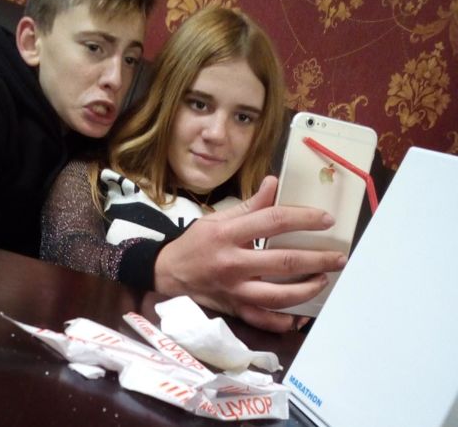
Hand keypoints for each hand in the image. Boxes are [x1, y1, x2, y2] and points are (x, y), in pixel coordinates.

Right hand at [153, 176, 346, 332]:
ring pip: (279, 295)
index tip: (326, 220)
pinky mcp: (234, 308)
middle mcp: (233, 263)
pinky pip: (263, 320)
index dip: (303, 219)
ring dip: (308, 289)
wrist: (167, 274)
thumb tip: (274, 183)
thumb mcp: (217, 218)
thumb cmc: (194, 243)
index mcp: (228, 234)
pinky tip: (300, 315)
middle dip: (318, 259)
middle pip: (284, 261)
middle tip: (338, 256)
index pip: (273, 222)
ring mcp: (234, 290)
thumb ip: (249, 205)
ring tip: (324, 279)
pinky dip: (284, 321)